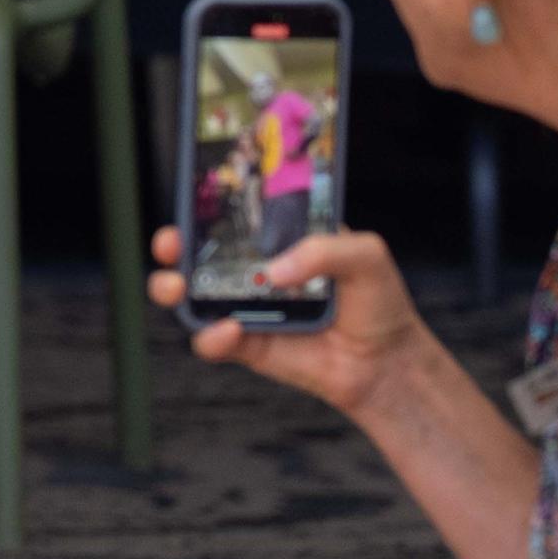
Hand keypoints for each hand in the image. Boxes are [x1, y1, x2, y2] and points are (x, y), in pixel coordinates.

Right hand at [152, 223, 426, 412]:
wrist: (387, 362)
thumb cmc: (379, 301)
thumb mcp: (366, 255)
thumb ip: (323, 250)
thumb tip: (273, 271)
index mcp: (280, 236)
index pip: (235, 211)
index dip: (206, 203)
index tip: (190, 196)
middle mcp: (256, 268)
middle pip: (198, 250)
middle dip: (172, 242)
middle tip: (170, 243)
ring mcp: (248, 307)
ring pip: (192, 295)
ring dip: (171, 287)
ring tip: (176, 286)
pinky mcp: (247, 346)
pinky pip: (213, 341)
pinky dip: (210, 336)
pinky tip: (228, 329)